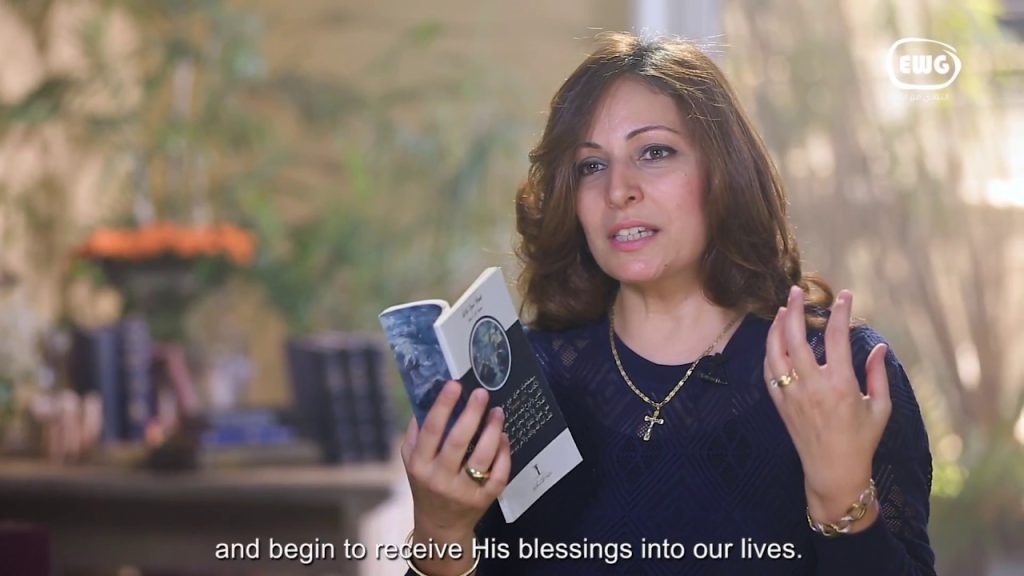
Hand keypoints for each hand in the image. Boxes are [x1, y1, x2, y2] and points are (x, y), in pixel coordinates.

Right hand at [401, 380, 510, 543]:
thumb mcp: (411, 461)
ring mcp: (463, 491)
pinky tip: (505, 437)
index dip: (443, 406)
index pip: (431, 431)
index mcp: (420, 465)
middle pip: (458, 442)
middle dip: (471, 414)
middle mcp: (439, 478)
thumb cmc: (426, 484)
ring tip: (498, 412)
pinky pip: (498, 475)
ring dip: (492, 431)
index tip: (454, 384)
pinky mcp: (483, 500)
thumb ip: (415, 434)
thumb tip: (425, 399)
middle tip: (482, 393)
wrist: (440, 525)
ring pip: (482, 458)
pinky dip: (505, 455)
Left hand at [764, 286, 890, 528]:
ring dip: (777, 328)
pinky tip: (775, 340)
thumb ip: (878, 374)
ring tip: (783, 310)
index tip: (844, 296)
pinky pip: (769, 372)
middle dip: (795, 310)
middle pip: (797, 337)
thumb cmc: (861, 440)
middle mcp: (812, 386)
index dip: (840, 312)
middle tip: (797, 291)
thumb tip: (879, 346)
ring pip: (776, 352)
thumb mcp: (880, 408)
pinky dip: (770, 352)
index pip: (837, 337)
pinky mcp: (780, 404)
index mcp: (840, 384)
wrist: (833, 472)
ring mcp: (792, 394)